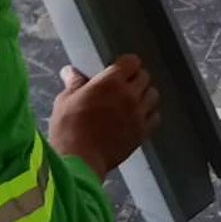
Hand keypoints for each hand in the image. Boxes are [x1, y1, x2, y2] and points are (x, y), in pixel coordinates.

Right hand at [49, 56, 159, 178]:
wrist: (79, 160)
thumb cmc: (68, 129)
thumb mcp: (65, 101)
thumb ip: (73, 83)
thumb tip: (71, 72)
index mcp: (111, 82)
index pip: (131, 61)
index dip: (126, 64)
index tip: (119, 69)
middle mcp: (130, 95)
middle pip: (144, 77)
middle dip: (135, 78)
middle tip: (124, 85)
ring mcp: (138, 115)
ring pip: (153, 96)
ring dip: (144, 95)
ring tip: (133, 101)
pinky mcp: (142, 133)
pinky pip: (155, 117)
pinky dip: (149, 115)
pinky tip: (138, 118)